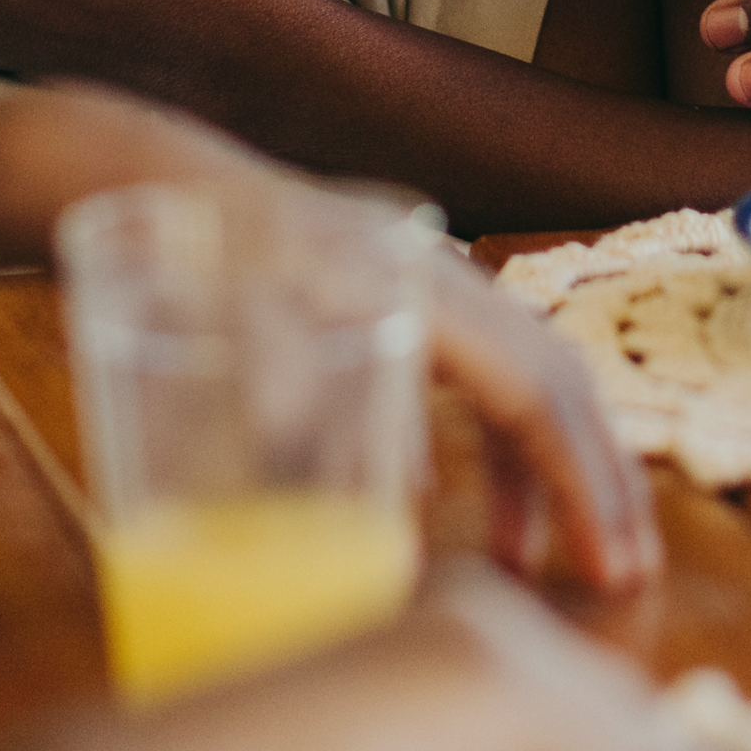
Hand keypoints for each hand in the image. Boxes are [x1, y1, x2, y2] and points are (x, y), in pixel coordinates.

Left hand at [0, 86, 657, 595]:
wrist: (132, 174)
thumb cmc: (186, 254)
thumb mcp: (243, 341)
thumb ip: (318, 429)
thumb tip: (393, 529)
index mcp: (423, 284)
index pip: (538, 391)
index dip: (582, 486)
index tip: (611, 572)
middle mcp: (437, 274)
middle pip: (551, 378)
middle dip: (593, 480)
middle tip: (617, 576)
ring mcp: (413, 278)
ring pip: (517, 374)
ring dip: (539, 467)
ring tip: (529, 562)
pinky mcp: (378, 292)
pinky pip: (466, 369)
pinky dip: (480, 440)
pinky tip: (441, 501)